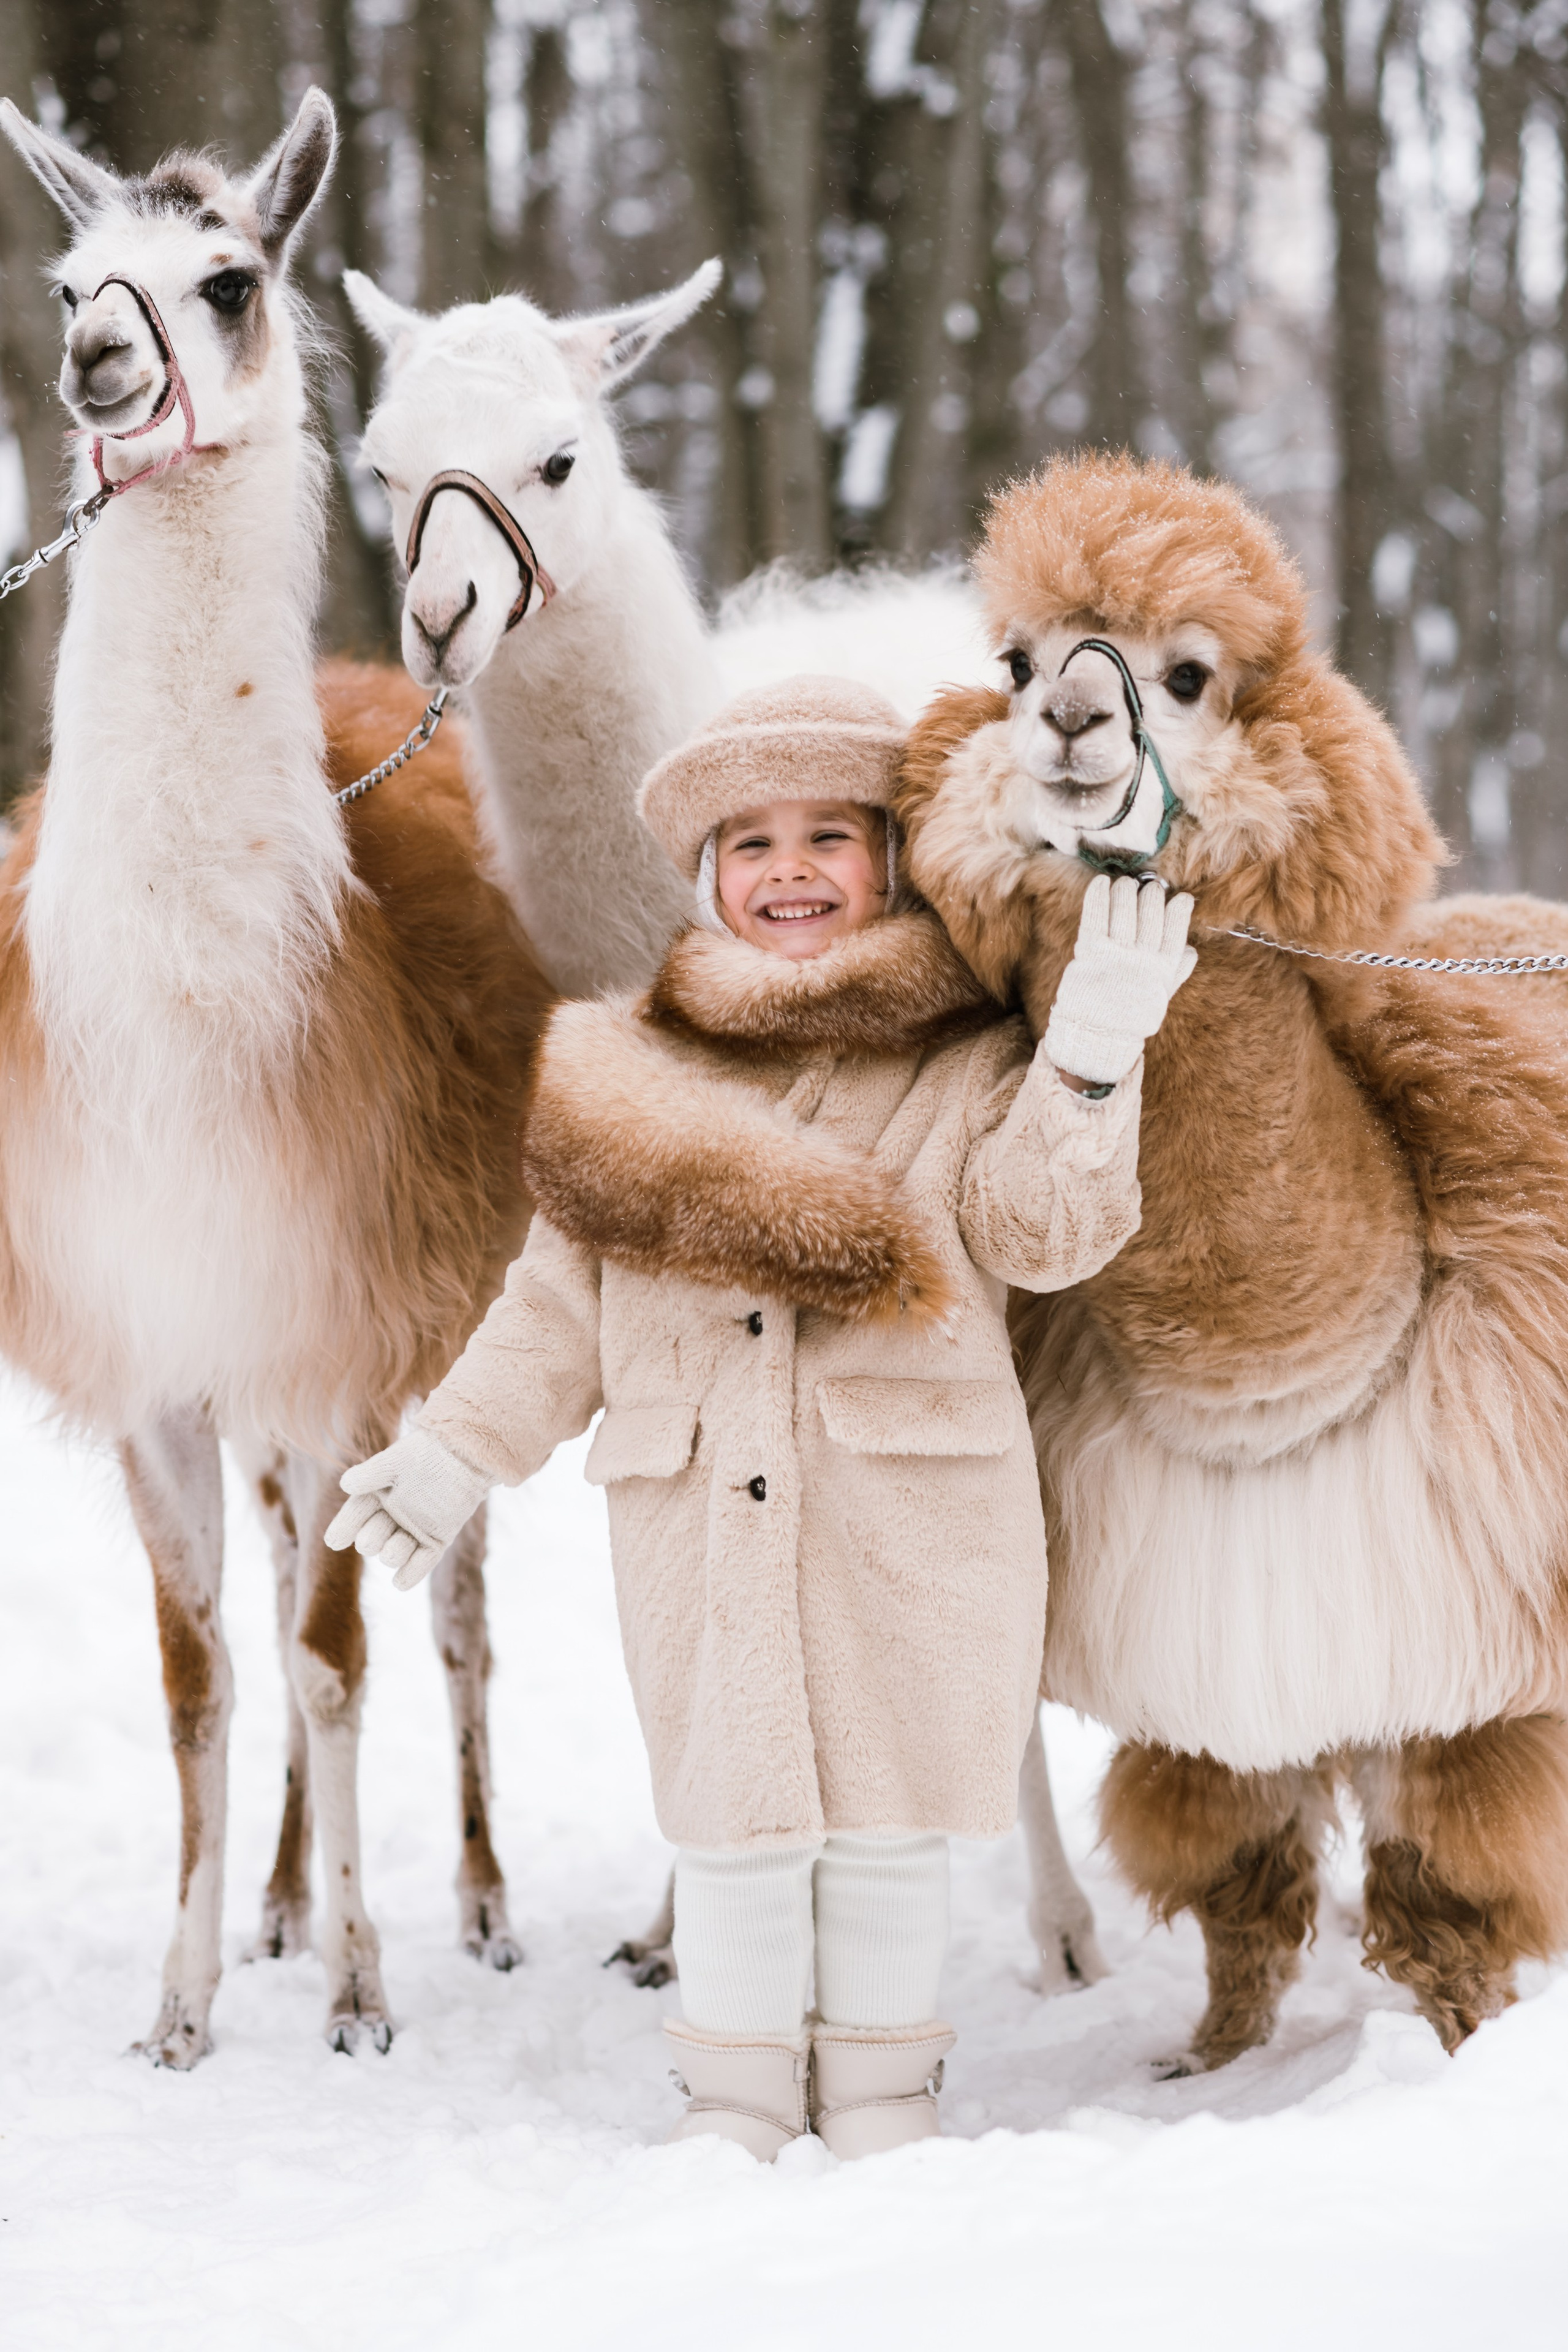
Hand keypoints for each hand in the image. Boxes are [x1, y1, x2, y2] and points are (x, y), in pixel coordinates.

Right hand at [325, 1425, 491, 1590]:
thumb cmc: (428, 1453)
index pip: (354, 1515)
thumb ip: (372, 1473)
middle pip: (371, 1540)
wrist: (465, 1455)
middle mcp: (392, 1516)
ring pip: (393, 1554)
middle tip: (376, 1532)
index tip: (334, 1541)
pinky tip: (400, 1582)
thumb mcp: (396, 1461)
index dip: (344, 1528)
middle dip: (370, 1540)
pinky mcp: (437, 1539)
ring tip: (395, 1548)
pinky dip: (411, 1574)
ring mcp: (414, 1530)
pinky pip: (422, 1562)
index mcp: (376, 1496)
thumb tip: (345, 1484)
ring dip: (392, 1555)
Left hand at [1043, 873, 1195, 1085]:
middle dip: (1151, 896)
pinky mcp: (1090, 952)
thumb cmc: (1129, 1015)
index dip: (1179, 911)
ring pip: (1124, 910)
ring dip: (1125, 891)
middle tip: (1149, 888)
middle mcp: (1142, 958)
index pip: (1175, 931)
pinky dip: (1098, 896)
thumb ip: (1175, 973)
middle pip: (1150, 914)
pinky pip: (1096, 916)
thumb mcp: (1158, 997)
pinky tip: (1101, 882)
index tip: (1181, 898)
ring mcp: (1116, 954)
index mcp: (1162, 969)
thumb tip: (1192, 952)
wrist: (1097, 1035)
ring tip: (1125, 884)